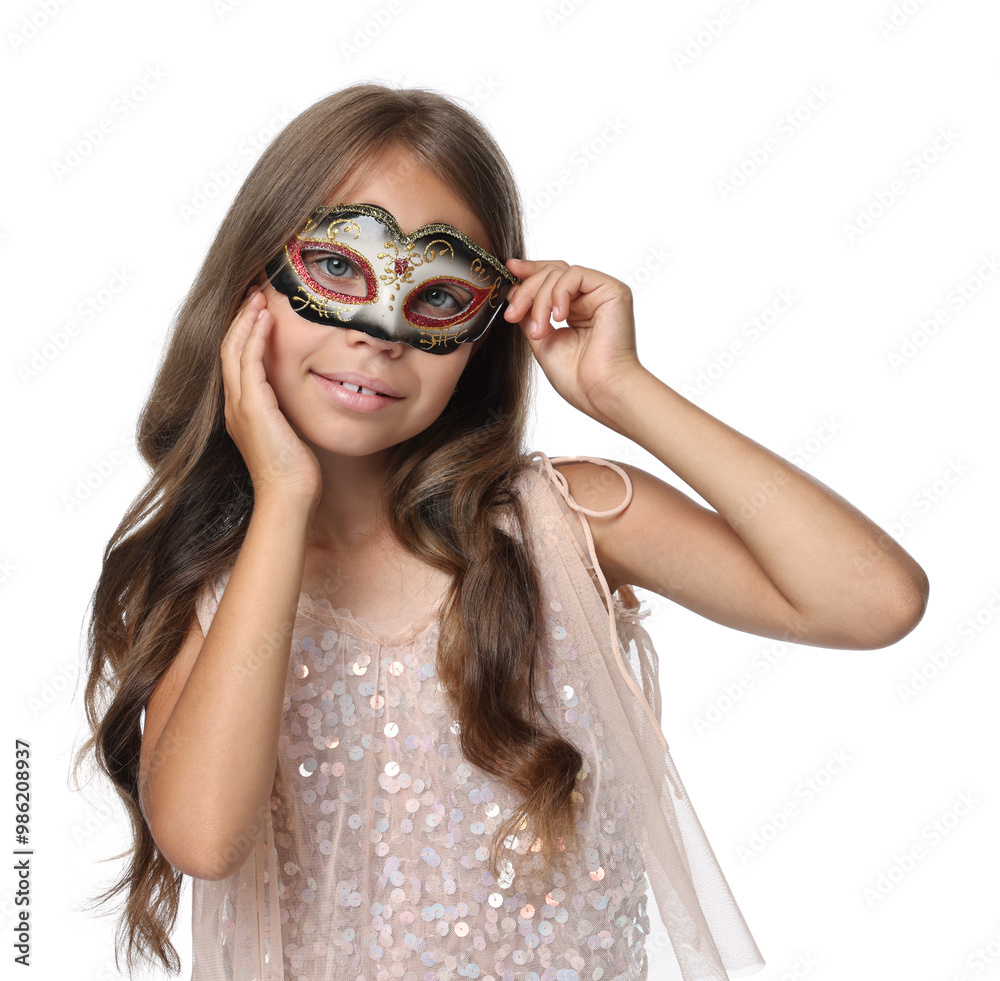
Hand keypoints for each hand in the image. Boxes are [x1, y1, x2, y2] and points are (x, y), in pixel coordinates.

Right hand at [220, 288, 321, 507]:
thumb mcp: (288, 433)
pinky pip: (249, 362)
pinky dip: (256, 337)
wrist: (289, 494)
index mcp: (240, 410)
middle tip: (253, 293)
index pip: (235, 362)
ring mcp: (239, 405)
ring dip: (246, 320)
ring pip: (234, 350)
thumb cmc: (294, 472)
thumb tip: (300, 399)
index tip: (256, 311)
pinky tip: (266, 320)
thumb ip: (286, 413)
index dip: (242, 333)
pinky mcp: (252, 407)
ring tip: (258, 297)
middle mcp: (233, 405)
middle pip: (228, 349)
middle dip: (240, 319)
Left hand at [503, 258, 644, 423]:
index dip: (529, 272)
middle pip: (551, 272)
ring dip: (540, 300)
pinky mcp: (613, 290)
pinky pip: (575, 275)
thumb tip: (513, 292)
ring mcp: (601, 293)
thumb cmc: (577, 377)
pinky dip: (559, 293)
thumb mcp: (542, 341)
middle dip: (526, 291)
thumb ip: (529, 315)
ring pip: (559, 273)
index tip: (508, 270)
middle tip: (512, 315)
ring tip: (540, 331)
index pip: (551, 279)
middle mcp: (589, 299)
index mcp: (576, 310)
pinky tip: (559, 317)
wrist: (599, 391)